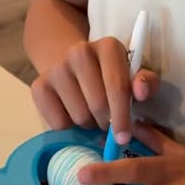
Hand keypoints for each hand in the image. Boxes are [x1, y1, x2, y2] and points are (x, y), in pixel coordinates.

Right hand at [31, 38, 159, 144]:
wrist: (70, 63)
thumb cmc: (110, 74)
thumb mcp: (132, 75)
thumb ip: (145, 83)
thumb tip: (141, 91)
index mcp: (108, 46)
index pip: (117, 86)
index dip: (122, 115)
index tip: (123, 137)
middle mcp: (79, 51)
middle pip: (97, 105)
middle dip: (106, 121)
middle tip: (107, 120)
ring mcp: (56, 68)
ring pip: (78, 116)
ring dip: (88, 123)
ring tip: (90, 112)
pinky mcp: (38, 85)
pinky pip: (57, 122)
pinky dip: (68, 126)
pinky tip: (71, 112)